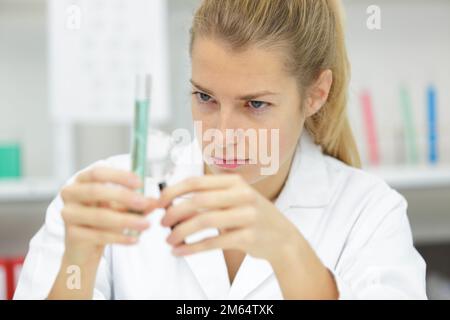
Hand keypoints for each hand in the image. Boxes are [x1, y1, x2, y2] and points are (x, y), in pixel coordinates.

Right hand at [60, 166, 157, 264]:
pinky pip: (99, 235)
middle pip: (96, 191)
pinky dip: (120, 238)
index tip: (139, 182)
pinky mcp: (72, 236)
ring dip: (126, 220)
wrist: (84, 249)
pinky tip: (135, 239)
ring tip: (146, 224)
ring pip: (100, 216)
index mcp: (81, 180)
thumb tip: (154, 201)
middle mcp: (70, 194)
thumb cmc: (103, 221)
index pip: (97, 172)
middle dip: (123, 196)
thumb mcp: (121, 207)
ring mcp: (68, 215)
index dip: (118, 176)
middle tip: (144, 202)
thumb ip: (136, 202)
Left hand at [158, 174, 301, 263]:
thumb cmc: (253, 217)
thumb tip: (173, 207)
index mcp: (235, 181)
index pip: (196, 182)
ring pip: (204, 221)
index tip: (158, 202)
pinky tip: (182, 251)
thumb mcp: (234, 200)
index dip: (172, 191)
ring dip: (181, 232)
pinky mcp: (248, 236)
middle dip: (174, 213)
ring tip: (169, 240)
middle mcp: (242, 194)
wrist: (283, 238)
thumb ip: (208, 200)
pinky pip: (213, 242)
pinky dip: (193, 248)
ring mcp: (247, 215)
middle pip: (198, 201)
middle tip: (162, 224)